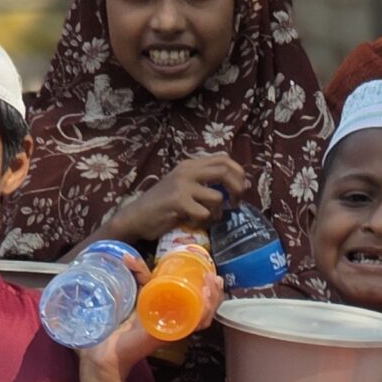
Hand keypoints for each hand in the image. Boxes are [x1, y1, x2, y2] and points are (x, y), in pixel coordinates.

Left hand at [82, 253, 223, 378]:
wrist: (112, 345)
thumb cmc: (126, 321)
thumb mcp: (139, 291)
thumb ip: (138, 273)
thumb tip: (127, 255)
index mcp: (178, 313)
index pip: (203, 304)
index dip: (212, 291)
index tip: (212, 274)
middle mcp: (181, 323)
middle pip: (208, 310)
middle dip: (215, 293)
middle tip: (212, 278)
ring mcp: (177, 329)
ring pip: (205, 318)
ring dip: (212, 301)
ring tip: (209, 286)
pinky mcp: (171, 334)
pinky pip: (193, 326)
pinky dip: (202, 313)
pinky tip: (203, 301)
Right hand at [105, 154, 251, 246]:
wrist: (136, 216)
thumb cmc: (163, 205)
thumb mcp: (187, 188)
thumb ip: (210, 184)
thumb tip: (244, 184)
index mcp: (191, 164)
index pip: (224, 159)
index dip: (238, 173)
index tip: (241, 190)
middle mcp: (187, 170)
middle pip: (225, 171)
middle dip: (237, 189)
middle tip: (236, 204)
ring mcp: (182, 185)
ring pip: (217, 197)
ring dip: (217, 213)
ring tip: (205, 218)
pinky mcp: (178, 201)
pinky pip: (204, 213)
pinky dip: (202, 222)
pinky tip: (192, 222)